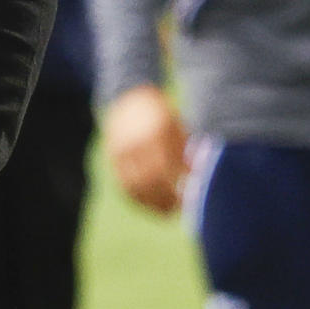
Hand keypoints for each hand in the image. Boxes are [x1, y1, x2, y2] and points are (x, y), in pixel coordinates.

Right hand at [104, 83, 188, 214]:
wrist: (128, 97)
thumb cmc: (161, 114)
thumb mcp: (177, 125)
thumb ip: (187, 149)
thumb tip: (197, 175)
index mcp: (158, 129)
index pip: (170, 165)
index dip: (181, 184)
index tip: (192, 196)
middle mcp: (137, 140)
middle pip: (152, 178)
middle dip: (168, 197)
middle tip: (181, 208)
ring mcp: (121, 149)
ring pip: (136, 185)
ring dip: (152, 203)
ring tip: (167, 212)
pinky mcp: (112, 157)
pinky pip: (125, 184)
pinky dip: (138, 199)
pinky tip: (150, 205)